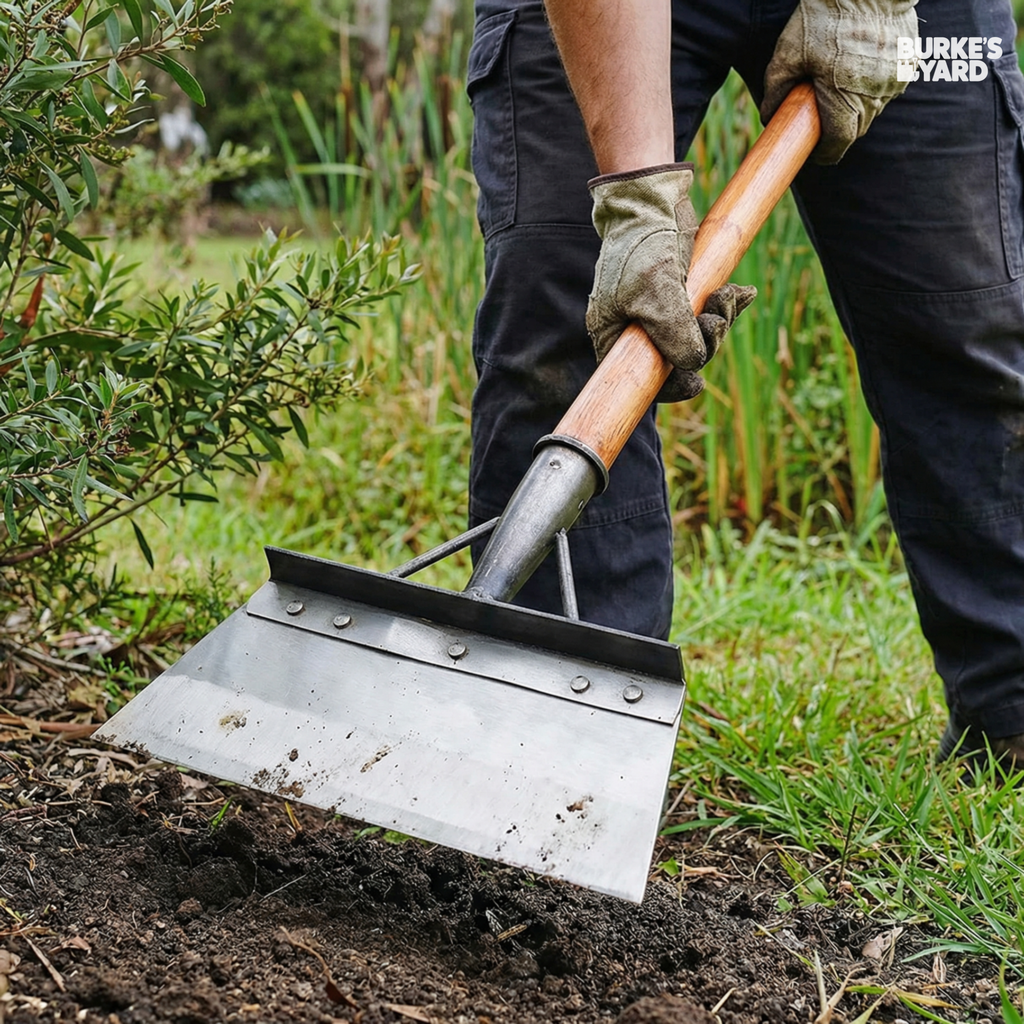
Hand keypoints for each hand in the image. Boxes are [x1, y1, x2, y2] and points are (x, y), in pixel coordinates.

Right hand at [586, 163, 755, 402]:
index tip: (696, 384)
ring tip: (728, 296)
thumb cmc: (641, 246)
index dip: (671, 388)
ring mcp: (663, 312)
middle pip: (678, 360)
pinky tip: (743, 293)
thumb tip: (695, 364)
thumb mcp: (654, 291)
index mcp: (616, 337)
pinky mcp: (684, 293)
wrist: (649, 201)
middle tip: (716, 320)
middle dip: (705, 343)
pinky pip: (711, 311)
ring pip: (699, 336)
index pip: (642, 380)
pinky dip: (729, 304)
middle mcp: (638, 329)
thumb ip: (673, 332)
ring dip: (721, 320)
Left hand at [761, 0, 918, 164]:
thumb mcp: (788, 54)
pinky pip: (888, 86)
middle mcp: (875, 95)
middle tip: (819, 117)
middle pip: (856, 130)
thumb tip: (769, 116)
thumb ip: (776, 90)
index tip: (812, 150)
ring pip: (873, 108)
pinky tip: (859, 67)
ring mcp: (895, 79)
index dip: (823, 153)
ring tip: (838, 84)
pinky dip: (873, 85)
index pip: (838, 144)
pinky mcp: (909, 62)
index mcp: (845, 100)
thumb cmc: (824, 17)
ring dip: (856, 106)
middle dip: (837, 129)